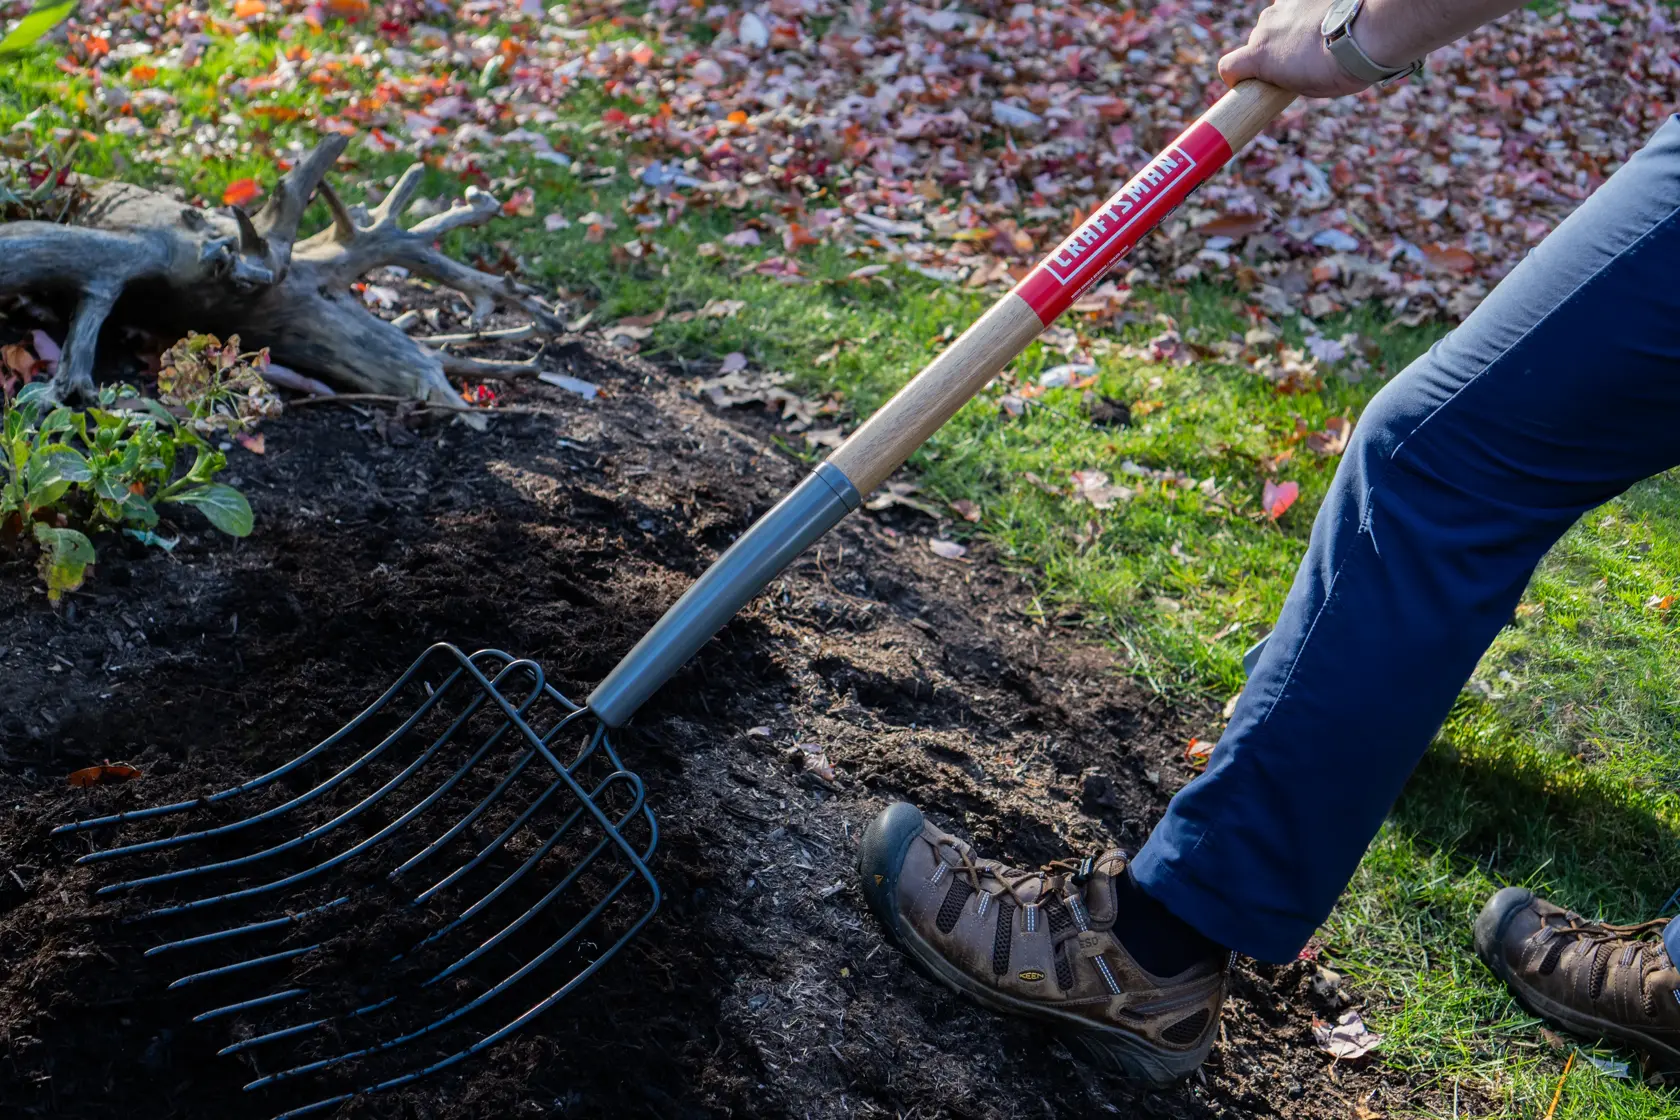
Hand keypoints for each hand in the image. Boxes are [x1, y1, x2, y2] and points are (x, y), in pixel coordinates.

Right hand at [1218, 0, 1370, 98]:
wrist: (1367, 32)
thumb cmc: (1339, 68)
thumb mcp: (1307, 86)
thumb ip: (1286, 76)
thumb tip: (1289, 69)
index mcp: (1259, 56)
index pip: (1229, 67)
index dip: (1237, 76)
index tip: (1251, 81)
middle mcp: (1265, 25)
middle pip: (1259, 40)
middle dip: (1274, 50)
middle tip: (1302, 60)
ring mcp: (1284, 4)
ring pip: (1279, 19)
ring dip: (1291, 28)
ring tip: (1319, 36)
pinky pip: (1297, 2)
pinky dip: (1307, 10)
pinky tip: (1327, 17)